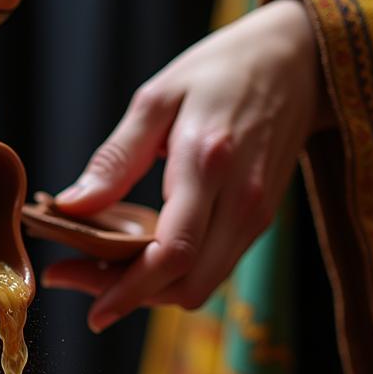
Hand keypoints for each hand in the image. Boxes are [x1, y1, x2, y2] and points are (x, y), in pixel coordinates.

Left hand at [42, 0, 331, 332]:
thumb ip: (116, 158)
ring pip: (200, 286)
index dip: (129, 292)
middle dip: (130, 297)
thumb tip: (72, 204)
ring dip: (150, 290)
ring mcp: (256, 216)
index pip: (171, 253)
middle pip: (186, 285)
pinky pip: (212, 269)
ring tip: (100, 268)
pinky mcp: (259, 223)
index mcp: (208, 163)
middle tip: (76, 278)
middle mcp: (240, 200)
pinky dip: (172, 275)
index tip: (91, 311)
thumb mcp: (158, 98)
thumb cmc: (222, 71)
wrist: (300, 62)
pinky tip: (137, 254)